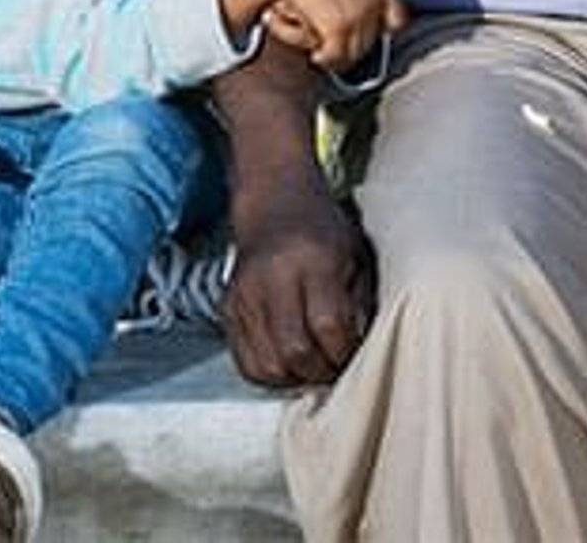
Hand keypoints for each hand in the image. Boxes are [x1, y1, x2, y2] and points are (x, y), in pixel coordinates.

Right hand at [224, 176, 374, 387]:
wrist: (275, 208)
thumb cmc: (323, 232)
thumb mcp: (354, 254)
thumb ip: (357, 301)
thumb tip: (356, 349)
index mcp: (312, 258)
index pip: (327, 324)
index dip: (344, 350)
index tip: (353, 353)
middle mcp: (272, 277)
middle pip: (294, 350)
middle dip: (320, 370)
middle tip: (335, 368)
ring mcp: (245, 296)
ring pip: (267, 364)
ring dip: (295, 378)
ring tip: (314, 368)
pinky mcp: (228, 311)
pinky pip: (246, 363)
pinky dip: (271, 374)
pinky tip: (290, 364)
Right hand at [263, 0, 413, 73]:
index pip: (397, 21)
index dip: (375, 27)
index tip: (351, 25)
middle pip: (369, 42)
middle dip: (347, 41)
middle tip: (321, 27)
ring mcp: (361, 13)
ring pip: (352, 53)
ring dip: (329, 48)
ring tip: (308, 23)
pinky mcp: (340, 26)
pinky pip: (333, 56)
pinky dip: (318, 53)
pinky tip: (303, 37)